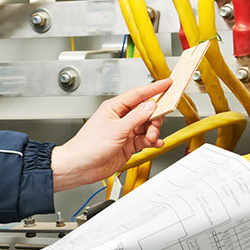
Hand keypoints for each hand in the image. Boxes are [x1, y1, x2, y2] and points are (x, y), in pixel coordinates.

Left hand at [50, 79, 170, 191]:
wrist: (82, 166)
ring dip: (153, 132)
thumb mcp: (116, 130)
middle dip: (154, 117)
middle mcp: (120, 118)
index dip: (154, 88)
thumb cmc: (89, 145)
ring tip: (151, 138)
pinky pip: (145, 139)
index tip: (167, 83)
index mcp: (114, 108)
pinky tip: (154, 143)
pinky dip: (152, 141)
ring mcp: (124, 131)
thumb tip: (150, 106)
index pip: (138, 94)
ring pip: (147, 126)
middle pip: (145, 111)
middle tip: (156, 124)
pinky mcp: (127, 144)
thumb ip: (136, 118)